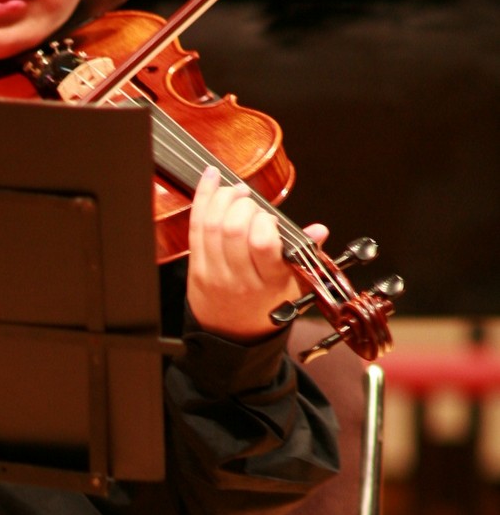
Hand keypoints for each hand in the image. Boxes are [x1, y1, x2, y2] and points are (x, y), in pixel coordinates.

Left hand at [185, 166, 328, 341]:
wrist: (233, 335)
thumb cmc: (266, 304)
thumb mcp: (295, 285)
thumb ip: (306, 254)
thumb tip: (319, 230)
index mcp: (270, 281)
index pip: (263, 243)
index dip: (264, 221)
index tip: (269, 217)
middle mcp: (240, 278)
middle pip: (233, 229)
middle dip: (242, 205)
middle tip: (250, 201)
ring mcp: (214, 274)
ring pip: (212, 226)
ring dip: (223, 199)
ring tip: (235, 192)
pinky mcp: (196, 268)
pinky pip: (195, 227)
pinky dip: (202, 199)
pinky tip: (210, 178)